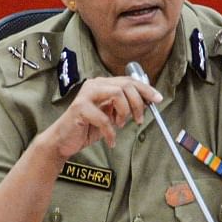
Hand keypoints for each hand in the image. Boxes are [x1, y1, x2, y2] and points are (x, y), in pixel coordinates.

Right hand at [38, 76, 161, 160]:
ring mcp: (86, 95)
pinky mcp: (80, 108)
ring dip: (125, 113)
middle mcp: (94, 85)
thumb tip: (146, 103)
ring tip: (120, 125)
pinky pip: (104, 118)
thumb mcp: (110, 115)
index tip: (158, 99)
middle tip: (139, 119)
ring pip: (117, 94)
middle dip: (138, 103)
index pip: (129, 80)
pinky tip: (110, 140)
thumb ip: (124, 106)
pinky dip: (111, 132)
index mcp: (102, 84)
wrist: (63, 140)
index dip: (146, 89)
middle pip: (125, 85)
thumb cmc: (87, 127)